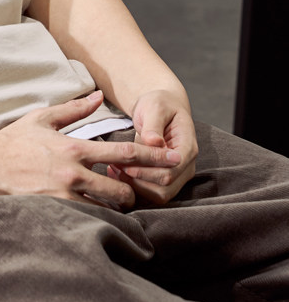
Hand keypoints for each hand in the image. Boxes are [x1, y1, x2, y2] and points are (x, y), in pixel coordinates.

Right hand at [0, 90, 182, 208]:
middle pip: (122, 188)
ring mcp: (64, 195)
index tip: (173, 158)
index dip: (153, 156)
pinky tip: (99, 216)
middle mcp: (74, 173)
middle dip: (133, 191)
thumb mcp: (44, 118)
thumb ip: (75, 109)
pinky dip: (97, 217)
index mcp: (75, 148)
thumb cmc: (15, 140)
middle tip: (132, 189)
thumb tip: (98, 96)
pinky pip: (87, 219)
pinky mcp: (54, 211)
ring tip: (115, 203)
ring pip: (107, 208)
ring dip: (116, 207)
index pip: (124, 152)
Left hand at [107, 88, 197, 205]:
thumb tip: (154, 141)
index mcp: (188, 147)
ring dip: (134, 187)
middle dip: (138, 180)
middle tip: (114, 165)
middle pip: (166, 188)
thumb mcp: (154, 107)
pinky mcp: (165, 181)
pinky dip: (133, 189)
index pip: (172, 170)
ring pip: (159, 196)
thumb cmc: (158, 105)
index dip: (148, 171)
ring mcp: (178, 176)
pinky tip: (115, 174)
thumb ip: (153, 125)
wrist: (161, 110)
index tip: (126, 162)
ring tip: (113, 168)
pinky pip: (151, 194)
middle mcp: (186, 166)